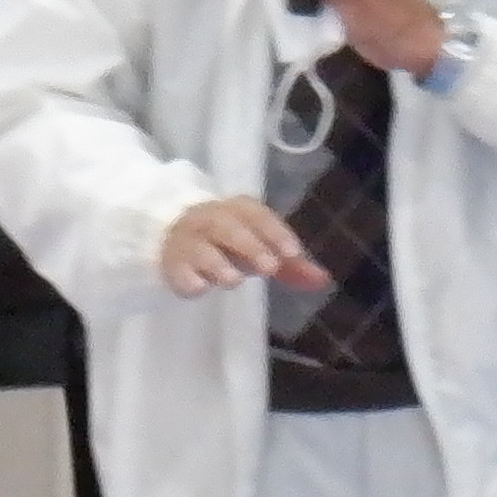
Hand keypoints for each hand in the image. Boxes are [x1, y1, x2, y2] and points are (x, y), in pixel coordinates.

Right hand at [159, 197, 327, 297]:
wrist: (173, 236)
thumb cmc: (228, 242)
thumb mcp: (260, 247)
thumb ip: (291, 264)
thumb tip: (323, 280)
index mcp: (235, 210)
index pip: (256, 214)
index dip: (274, 231)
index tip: (293, 252)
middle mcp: (210, 221)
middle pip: (228, 228)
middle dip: (250, 246)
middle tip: (269, 267)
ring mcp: (189, 243)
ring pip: (201, 249)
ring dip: (218, 264)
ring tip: (234, 280)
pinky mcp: (173, 265)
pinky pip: (178, 270)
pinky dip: (188, 278)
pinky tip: (198, 286)